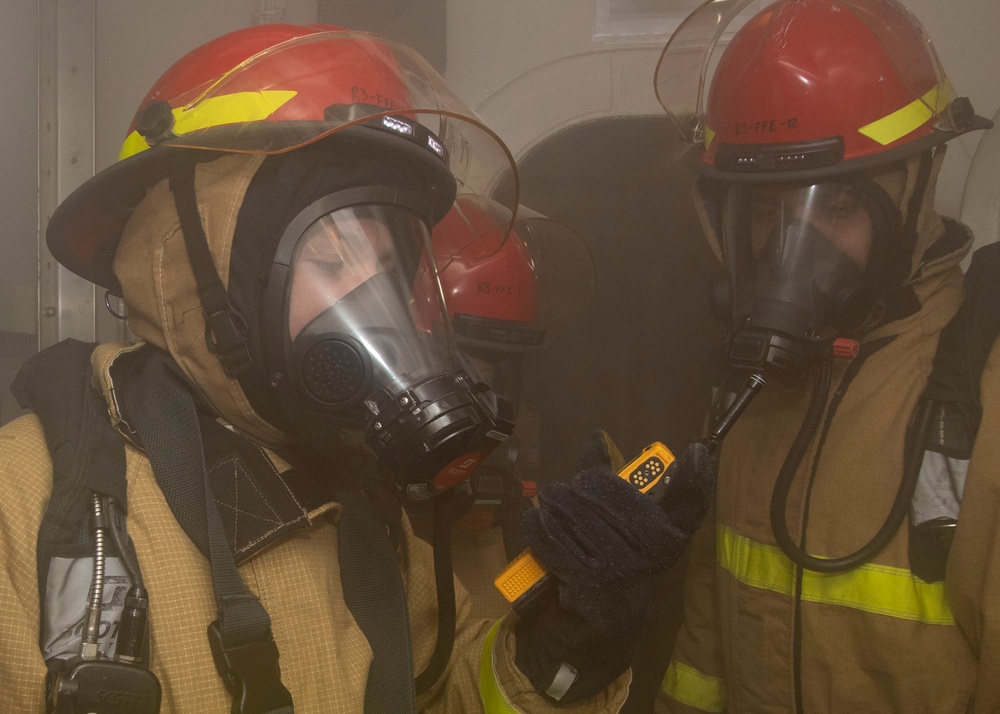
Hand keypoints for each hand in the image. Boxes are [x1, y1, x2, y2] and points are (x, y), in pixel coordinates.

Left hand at [514, 432, 714, 701]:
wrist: (590, 640)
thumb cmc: (604, 573)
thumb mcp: (613, 530)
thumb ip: (607, 484)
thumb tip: (597, 437)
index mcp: (665, 540)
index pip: (691, 508)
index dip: (696, 480)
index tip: (696, 454)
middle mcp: (651, 556)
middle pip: (610, 495)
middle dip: (583, 486)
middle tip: (570, 490)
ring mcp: (622, 572)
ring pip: (578, 514)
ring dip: (556, 506)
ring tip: (550, 505)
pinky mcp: (589, 585)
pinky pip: (556, 541)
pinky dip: (540, 529)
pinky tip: (536, 524)